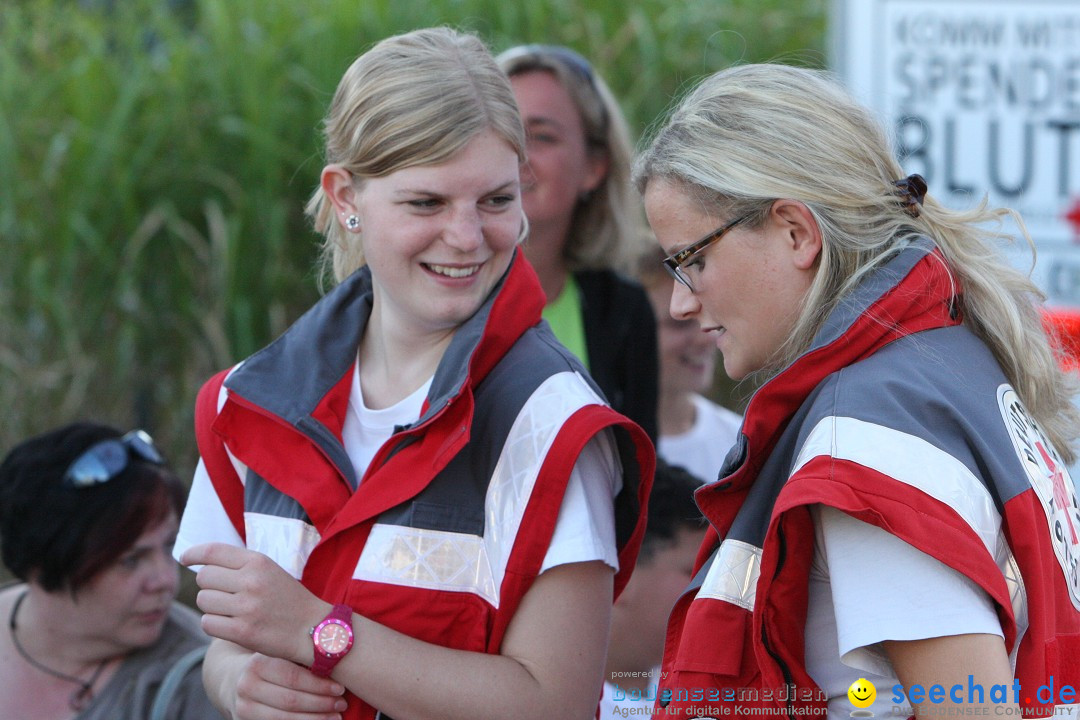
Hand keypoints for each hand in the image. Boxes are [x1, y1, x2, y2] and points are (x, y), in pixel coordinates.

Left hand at [181, 542, 328, 664]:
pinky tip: (229, 625)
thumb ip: (240, 565)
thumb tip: (200, 564)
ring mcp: (247, 607)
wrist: (314, 629)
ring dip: (211, 607)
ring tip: (230, 611)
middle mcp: (251, 581)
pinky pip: (208, 623)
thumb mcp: (269, 571)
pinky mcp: (243, 632)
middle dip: (208, 586)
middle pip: (204, 578)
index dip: (193, 554)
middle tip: (223, 595)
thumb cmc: (288, 599)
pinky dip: (214, 624)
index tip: (184, 559)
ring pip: (203, 601)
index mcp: (258, 561)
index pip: (213, 552)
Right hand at [230, 652, 348, 719]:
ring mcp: (243, 708)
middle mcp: (246, 686)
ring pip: (284, 719)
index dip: (319, 685)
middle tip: (342, 704)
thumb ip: (301, 657)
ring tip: (336, 717)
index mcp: (257, 664)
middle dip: (321, 704)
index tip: (341, 688)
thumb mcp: (280, 653)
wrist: (234, 679)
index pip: (293, 677)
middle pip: (290, 701)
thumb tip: (339, 665)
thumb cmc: (270, 663)